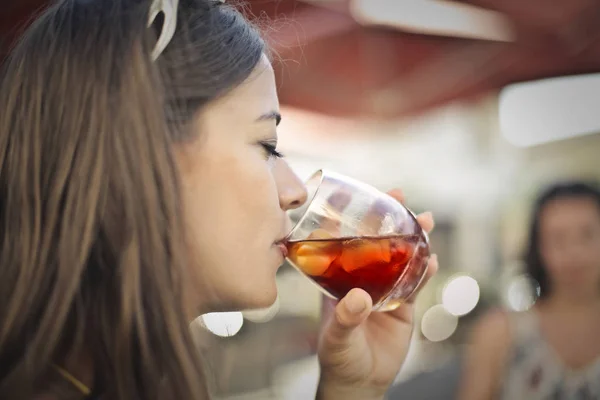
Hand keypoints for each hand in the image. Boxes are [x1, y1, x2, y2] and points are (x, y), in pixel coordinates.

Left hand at [316, 189, 437, 399]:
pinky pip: (415, 284)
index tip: (367, 198)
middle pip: (379, 242)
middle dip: (391, 220)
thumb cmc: (338, 356)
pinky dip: (425, 271)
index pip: (347, 241)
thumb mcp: (336, 336)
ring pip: (401, 258)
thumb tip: (360, 298)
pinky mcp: (403, 306)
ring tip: (426, 222)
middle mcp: (362, 278)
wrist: (360, 381)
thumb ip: (346, 318)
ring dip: (414, 240)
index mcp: (339, 278)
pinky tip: (433, 259)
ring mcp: (385, 289)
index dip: (358, 218)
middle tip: (403, 200)